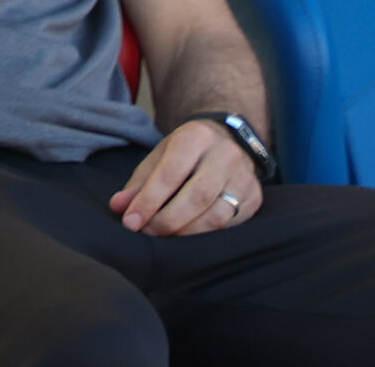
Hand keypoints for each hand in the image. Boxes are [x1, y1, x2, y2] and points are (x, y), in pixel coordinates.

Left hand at [109, 119, 261, 235]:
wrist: (227, 140)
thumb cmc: (187, 152)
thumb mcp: (160, 156)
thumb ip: (139, 182)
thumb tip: (118, 206)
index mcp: (196, 137)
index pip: (171, 173)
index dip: (149, 201)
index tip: (131, 221)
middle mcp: (225, 154)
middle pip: (196, 196)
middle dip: (167, 221)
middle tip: (147, 232)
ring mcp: (244, 177)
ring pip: (217, 215)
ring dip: (187, 233)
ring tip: (166, 238)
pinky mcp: (255, 197)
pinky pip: (231, 225)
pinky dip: (206, 235)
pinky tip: (189, 238)